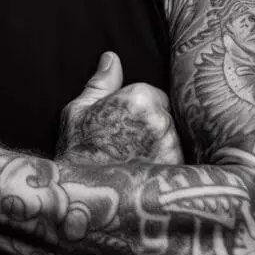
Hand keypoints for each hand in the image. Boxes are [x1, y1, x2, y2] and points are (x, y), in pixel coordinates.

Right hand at [57, 52, 183, 165]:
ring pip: (173, 138)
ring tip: (134, 161)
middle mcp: (161, 119)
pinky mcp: (177, 170)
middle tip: (127, 145)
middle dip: (151, 127)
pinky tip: (144, 173)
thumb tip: (111, 57)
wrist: (83, 196)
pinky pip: (177, 160)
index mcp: (139, 97)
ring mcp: (171, 146)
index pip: (155, 96)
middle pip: (166, 116)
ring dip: (159, 146)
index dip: (138, 110)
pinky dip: (164, 166)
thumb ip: (101, 82)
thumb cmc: (77, 152)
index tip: (122, 126)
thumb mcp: (78, 111)